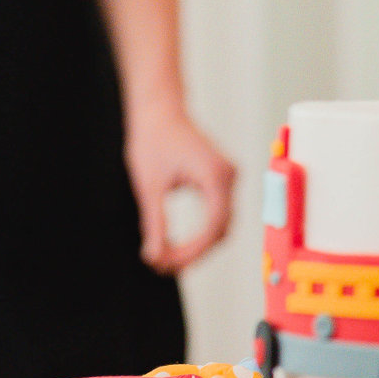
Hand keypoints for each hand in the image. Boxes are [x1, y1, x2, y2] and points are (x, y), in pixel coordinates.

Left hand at [125, 107, 235, 274]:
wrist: (158, 110)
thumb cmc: (153, 139)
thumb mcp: (149, 187)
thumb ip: (154, 224)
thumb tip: (154, 256)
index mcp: (215, 176)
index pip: (213, 227)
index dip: (192, 252)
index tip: (166, 264)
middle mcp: (229, 177)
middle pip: (221, 229)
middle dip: (194, 252)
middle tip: (164, 267)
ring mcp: (228, 177)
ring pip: (221, 224)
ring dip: (198, 245)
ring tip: (168, 259)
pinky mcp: (221, 179)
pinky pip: (218, 213)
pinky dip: (201, 232)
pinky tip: (180, 244)